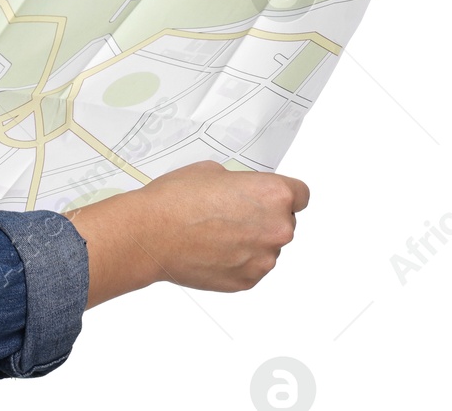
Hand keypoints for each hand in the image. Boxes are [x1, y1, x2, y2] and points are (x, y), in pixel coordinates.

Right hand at [64, 160, 308, 306]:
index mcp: (273, 195)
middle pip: (285, 221)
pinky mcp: (249, 280)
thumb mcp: (211, 171)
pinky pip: (252, 266)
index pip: (301, 194)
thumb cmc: (174, 200)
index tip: (271, 196)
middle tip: (230, 212)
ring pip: (267, 246)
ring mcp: (264, 259)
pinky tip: (211, 248)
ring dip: (251, 240)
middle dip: (263, 216)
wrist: (150, 234)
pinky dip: (238, 259)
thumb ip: (240, 184)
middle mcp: (277, 229)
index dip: (283, 193)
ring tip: (215, 232)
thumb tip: (244, 195)